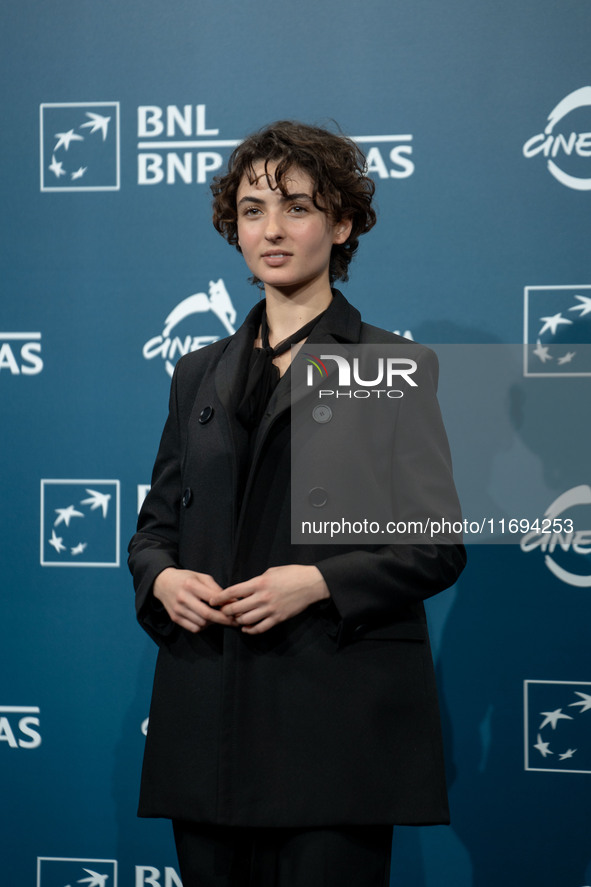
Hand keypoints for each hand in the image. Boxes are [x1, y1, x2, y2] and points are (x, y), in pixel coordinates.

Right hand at [153, 568, 234, 632]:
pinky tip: (207, 621)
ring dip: (213, 623)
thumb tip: (231, 601)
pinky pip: (194, 628)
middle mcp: (183, 598)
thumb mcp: (201, 577)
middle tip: (235, 621)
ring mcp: (178, 609)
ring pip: (201, 623)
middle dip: (223, 619)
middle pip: (207, 614)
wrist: (163, 583)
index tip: (236, 609)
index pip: (212, 598)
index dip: (226, 605)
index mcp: (191, 585)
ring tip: (219, 618)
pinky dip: (203, 627)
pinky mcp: (175, 618)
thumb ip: (215, 588)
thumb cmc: (186, 579)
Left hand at [210, 565, 329, 634]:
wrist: (311, 583)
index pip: (234, 591)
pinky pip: (260, 628)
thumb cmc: (291, 574)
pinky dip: (250, 630)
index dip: (220, 597)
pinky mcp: (278, 618)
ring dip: (237, 621)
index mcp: (259, 582)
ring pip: (246, 620)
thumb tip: (244, 590)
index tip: (212, 600)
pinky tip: (246, 628)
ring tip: (235, 619)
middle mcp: (263, 597)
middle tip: (222, 611)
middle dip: (226, 611)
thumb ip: (256, 581)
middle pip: (236, 608)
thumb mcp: (271, 572)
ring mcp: (271, 609)